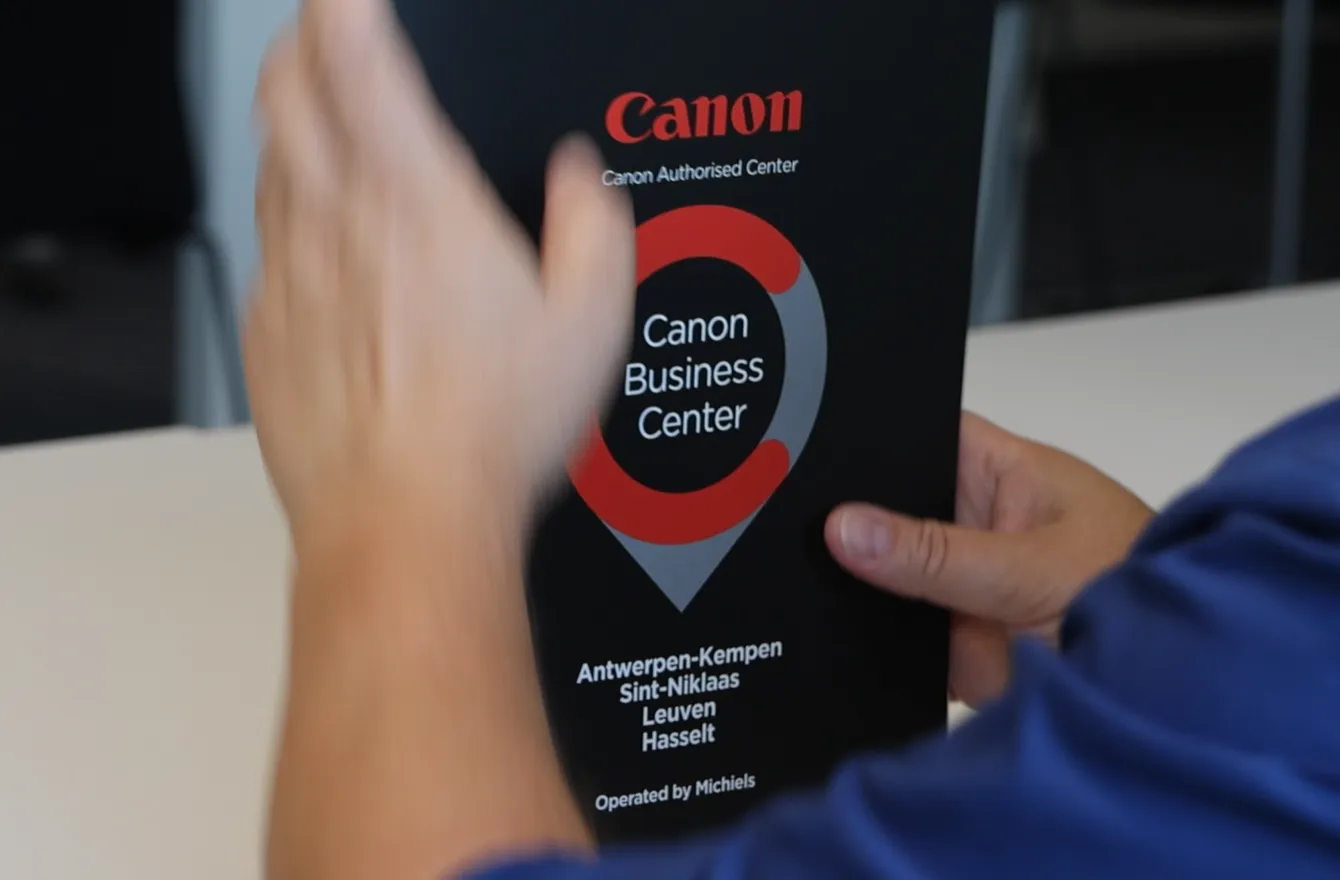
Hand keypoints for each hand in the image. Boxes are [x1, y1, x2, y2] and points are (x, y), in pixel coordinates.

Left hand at [245, 0, 634, 553]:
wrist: (406, 522)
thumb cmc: (493, 429)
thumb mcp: (592, 321)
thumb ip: (592, 227)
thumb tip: (578, 180)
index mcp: (416, 201)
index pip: (355, 57)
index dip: (346, 6)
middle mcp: (335, 224)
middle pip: (285, 88)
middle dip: (303, 41)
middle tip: (330, 33)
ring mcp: (287, 277)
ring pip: (269, 161)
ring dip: (293, 124)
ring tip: (327, 125)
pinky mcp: (266, 333)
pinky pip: (266, 248)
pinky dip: (289, 219)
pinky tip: (325, 248)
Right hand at [825, 413, 1153, 706]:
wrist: (1175, 707)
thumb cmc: (1145, 597)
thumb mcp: (1030, 569)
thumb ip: (934, 552)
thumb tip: (845, 527)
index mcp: (1001, 473)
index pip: (918, 431)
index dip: (867, 433)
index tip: (806, 438)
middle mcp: (975, 522)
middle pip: (890, 507)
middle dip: (852, 520)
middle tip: (800, 524)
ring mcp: (963, 583)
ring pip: (887, 575)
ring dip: (864, 585)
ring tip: (813, 576)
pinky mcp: (955, 642)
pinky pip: (897, 633)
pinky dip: (876, 639)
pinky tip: (844, 634)